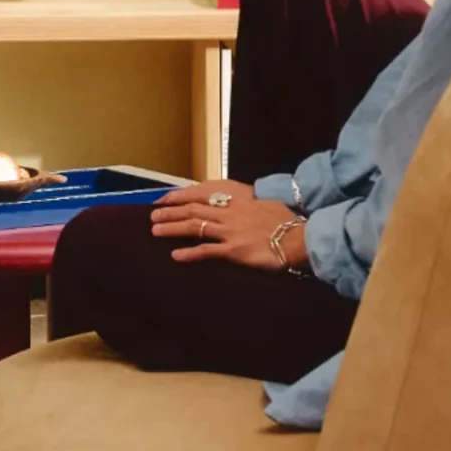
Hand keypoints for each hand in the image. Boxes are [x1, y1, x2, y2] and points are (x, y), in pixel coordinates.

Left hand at [148, 179, 304, 270]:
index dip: (180, 197)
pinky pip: (206, 251)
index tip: (165, 199)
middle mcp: (230, 213)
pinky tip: (175, 255)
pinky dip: (189, 253)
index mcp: (237, 199)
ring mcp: (230, 231)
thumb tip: (236, 205)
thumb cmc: (285, 222)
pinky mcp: (234, 250)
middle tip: (153, 215)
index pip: (201, 195)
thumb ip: (246, 204)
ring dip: (172, 228)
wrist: (298, 238)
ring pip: (194, 226)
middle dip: (170, 211)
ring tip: (155, 231)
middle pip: (193, 209)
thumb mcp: (264, 204)